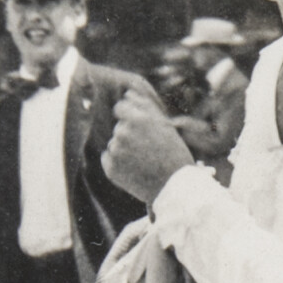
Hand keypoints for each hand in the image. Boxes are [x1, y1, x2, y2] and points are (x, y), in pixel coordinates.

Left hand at [102, 84, 195, 202]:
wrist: (174, 187)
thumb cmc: (173, 154)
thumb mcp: (163, 125)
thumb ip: (145, 106)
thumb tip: (127, 94)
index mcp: (137, 119)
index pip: (120, 107)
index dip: (130, 117)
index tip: (140, 128)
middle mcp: (123, 133)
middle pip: (119, 128)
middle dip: (129, 135)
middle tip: (147, 150)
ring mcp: (115, 151)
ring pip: (114, 143)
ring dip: (124, 149)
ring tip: (143, 161)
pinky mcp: (110, 168)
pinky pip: (108, 158)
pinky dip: (117, 163)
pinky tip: (133, 169)